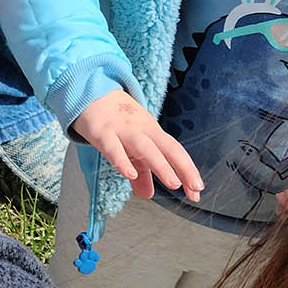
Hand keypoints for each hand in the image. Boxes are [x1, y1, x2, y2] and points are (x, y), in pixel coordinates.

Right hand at [72, 89, 203, 201]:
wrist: (90, 93)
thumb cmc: (116, 120)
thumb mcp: (132, 144)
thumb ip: (141, 171)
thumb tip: (147, 195)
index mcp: (153, 132)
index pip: (175, 151)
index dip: (188, 170)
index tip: (197, 191)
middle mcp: (142, 130)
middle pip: (167, 147)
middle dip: (183, 167)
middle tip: (194, 188)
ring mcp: (123, 130)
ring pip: (145, 147)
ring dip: (161, 165)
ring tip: (173, 183)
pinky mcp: (102, 132)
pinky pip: (113, 147)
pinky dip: (122, 161)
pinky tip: (130, 175)